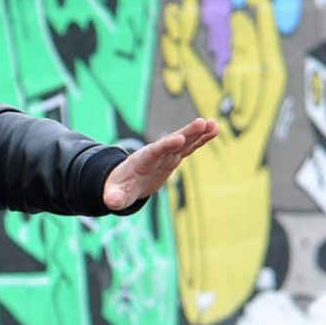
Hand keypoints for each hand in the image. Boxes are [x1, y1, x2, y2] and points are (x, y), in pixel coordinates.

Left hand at [102, 118, 218, 210]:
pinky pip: (188, 148)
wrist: (123, 183)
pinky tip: (213, 131)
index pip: (154, 152)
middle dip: (186, 133)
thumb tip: (112, 202)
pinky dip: (200, 140)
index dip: (166, 145)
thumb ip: (114, 197)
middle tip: (201, 123)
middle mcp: (155, 154)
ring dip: (197, 133)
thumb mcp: (114, 195)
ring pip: (183, 142)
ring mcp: (165, 155)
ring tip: (213, 124)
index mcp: (141, 161)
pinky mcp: (173, 159)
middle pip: (171, 142)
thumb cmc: (118, 189)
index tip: (179, 139)